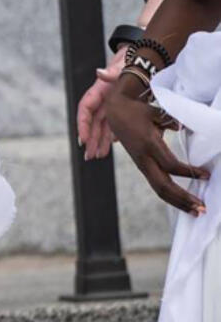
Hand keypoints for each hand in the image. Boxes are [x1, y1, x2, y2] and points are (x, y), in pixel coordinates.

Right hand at [77, 46, 125, 159]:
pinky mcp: (123, 107)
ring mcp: (113, 104)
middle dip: (90, 138)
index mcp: (100, 90)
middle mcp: (104, 99)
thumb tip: (100, 72)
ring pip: (104, 125)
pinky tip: (113, 145)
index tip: (83, 138)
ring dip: (100, 140)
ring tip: (98, 155)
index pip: (86, 109)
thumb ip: (113, 71)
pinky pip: (115, 123)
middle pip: (93, 122)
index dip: (83, 124)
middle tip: (89, 155)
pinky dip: (113, 134)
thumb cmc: (131, 60)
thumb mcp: (123, 64)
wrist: (143, 58)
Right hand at [105, 74, 207, 214]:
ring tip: (195, 211)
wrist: (115, 110)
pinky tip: (182, 201)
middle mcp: (143, 157)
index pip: (170, 165)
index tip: (207, 175)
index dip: (189, 172)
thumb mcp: (155, 112)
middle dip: (183, 199)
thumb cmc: (138, 109)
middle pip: (163, 185)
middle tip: (203, 208)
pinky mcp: (141, 165)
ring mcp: (141, 163)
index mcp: (148, 144)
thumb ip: (170, 121)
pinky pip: (156, 184)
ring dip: (178, 202)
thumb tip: (183, 127)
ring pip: (159, 189)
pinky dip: (171, 196)